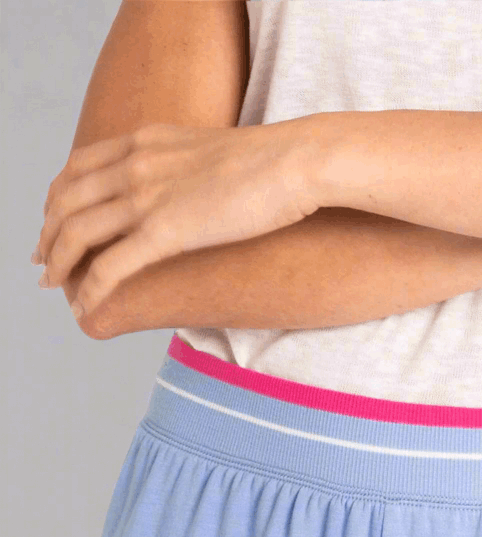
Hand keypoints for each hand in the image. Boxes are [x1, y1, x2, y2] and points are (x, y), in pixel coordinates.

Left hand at [32, 118, 322, 320]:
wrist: (295, 162)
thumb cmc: (273, 165)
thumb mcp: (214, 152)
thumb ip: (188, 167)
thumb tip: (193, 190)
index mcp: (144, 141)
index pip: (78, 166)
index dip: (57, 196)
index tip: (53, 219)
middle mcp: (135, 165)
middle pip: (67, 200)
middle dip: (48, 232)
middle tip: (42, 259)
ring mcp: (146, 197)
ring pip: (77, 233)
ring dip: (58, 262)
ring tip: (52, 284)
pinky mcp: (164, 233)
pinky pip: (109, 267)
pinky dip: (90, 289)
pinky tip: (85, 306)